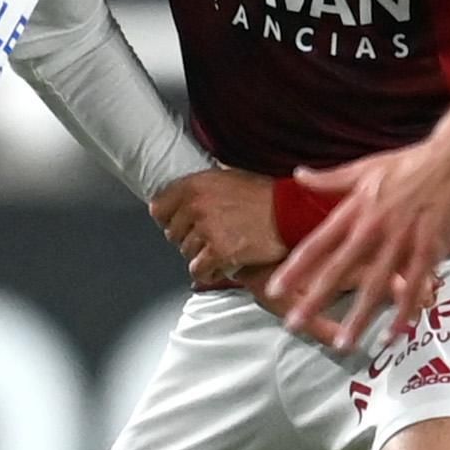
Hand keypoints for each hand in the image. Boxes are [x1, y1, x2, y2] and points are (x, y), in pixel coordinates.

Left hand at [152, 167, 284, 285]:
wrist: (291, 212)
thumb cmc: (266, 196)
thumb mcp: (230, 177)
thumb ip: (204, 187)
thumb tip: (186, 196)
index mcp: (195, 184)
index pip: (158, 208)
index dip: (169, 218)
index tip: (180, 224)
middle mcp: (196, 205)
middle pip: (173, 234)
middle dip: (189, 238)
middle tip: (210, 238)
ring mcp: (207, 230)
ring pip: (186, 253)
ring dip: (202, 255)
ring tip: (221, 250)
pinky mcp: (219, 252)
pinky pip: (199, 271)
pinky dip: (209, 272)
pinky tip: (222, 265)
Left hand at [263, 139, 449, 352]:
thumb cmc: (413, 161)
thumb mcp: (366, 167)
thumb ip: (331, 179)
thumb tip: (299, 175)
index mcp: (357, 209)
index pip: (318, 243)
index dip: (295, 268)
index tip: (275, 289)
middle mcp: (374, 227)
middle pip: (338, 269)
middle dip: (315, 299)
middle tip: (293, 324)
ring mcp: (402, 240)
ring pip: (375, 285)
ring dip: (358, 317)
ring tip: (343, 344)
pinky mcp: (430, 249)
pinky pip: (413, 286)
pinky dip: (402, 311)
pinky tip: (392, 334)